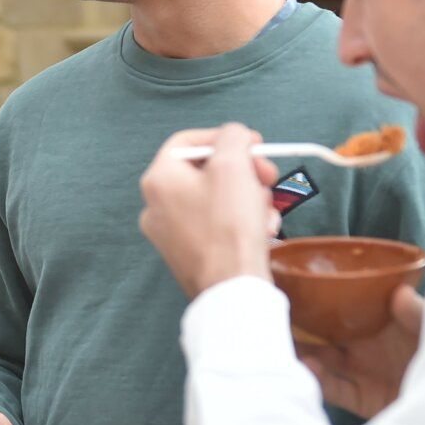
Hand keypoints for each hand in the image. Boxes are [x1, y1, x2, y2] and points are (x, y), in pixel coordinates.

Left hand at [139, 124, 280, 298]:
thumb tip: (233, 135)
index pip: (188, 141)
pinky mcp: (189, 254)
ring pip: (216, 198)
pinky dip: (241, 222)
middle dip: (243, 171)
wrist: (232, 289)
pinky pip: (216, 225)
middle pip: (205, 170)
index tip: (254, 144)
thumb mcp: (234, 166)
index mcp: (158, 179)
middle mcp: (156, 205)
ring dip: (248, 198)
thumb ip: (232, 137)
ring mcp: (170, 233)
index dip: (225, 137)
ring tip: (267, 210)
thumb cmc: (229, 227)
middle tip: (268, 177)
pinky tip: (262, 230)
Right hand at [295, 285, 424, 418]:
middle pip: (325, 331)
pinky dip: (318, 379)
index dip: (320, 295)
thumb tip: (398, 293)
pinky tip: (308, 366)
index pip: (343, 303)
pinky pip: (333, 388)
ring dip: (301, 351)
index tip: (295, 284)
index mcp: (381, 319)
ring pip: (322, 359)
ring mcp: (362, 371)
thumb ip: (419, 313)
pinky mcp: (362, 399)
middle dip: (300, 323)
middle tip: (274, 312)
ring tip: (283, 341)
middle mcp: (367, 344)